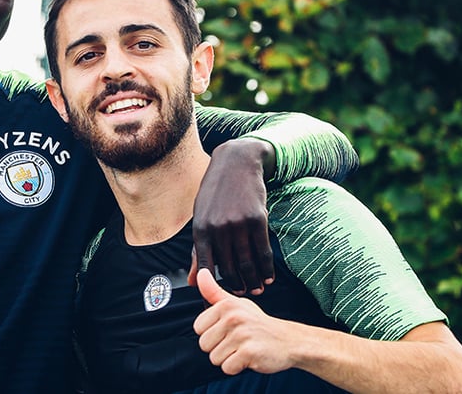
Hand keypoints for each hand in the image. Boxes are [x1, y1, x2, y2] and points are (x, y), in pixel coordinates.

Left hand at [189, 138, 274, 294]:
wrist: (235, 163)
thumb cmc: (215, 194)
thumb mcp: (201, 218)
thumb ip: (198, 251)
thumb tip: (193, 282)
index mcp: (200, 229)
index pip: (206, 267)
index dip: (213, 287)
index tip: (221, 298)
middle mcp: (218, 228)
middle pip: (229, 268)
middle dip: (236, 286)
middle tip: (242, 296)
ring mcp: (238, 223)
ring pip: (247, 262)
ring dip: (253, 281)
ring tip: (256, 290)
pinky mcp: (257, 219)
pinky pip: (263, 251)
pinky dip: (266, 268)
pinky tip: (268, 277)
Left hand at [193, 269, 294, 375]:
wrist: (288, 340)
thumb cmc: (259, 323)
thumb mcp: (237, 304)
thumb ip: (214, 292)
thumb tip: (201, 274)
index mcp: (227, 305)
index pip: (198, 327)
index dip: (211, 333)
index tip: (227, 331)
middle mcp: (233, 318)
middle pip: (204, 344)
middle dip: (218, 348)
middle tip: (236, 342)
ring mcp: (241, 335)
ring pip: (214, 358)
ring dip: (228, 358)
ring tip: (242, 349)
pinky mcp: (249, 352)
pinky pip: (227, 368)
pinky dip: (236, 367)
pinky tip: (248, 358)